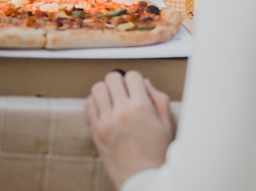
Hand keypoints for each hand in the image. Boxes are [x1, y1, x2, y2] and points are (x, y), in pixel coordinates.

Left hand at [85, 70, 174, 189]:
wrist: (143, 180)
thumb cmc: (157, 155)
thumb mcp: (167, 124)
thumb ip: (158, 99)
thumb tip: (145, 83)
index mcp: (142, 107)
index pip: (132, 76)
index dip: (134, 81)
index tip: (135, 88)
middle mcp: (122, 111)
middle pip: (112, 78)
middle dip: (119, 82)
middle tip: (122, 92)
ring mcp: (107, 121)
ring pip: (98, 89)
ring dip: (105, 91)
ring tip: (111, 100)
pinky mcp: (96, 131)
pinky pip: (88, 106)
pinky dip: (94, 103)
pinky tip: (103, 109)